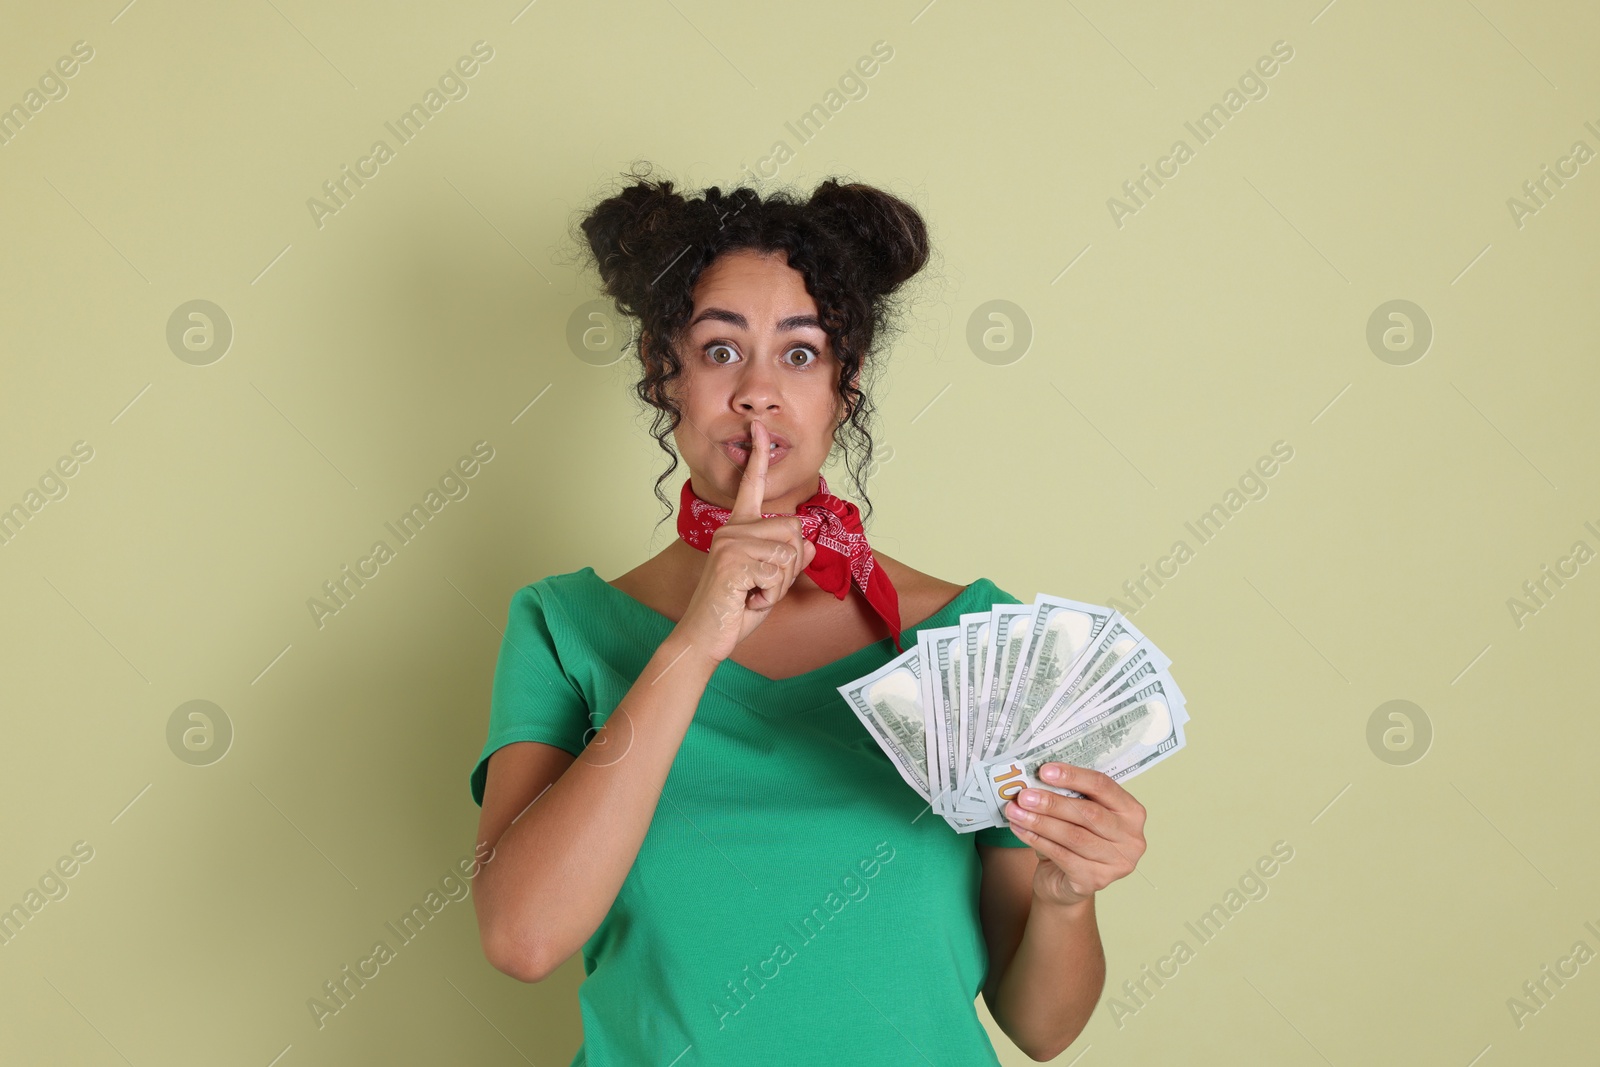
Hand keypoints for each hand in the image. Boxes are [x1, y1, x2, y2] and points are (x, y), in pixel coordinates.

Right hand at [675, 417, 817, 662]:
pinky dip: (769, 596)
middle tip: (760, 587)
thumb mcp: (771, 582)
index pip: (753, 486)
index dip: (759, 456)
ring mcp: (731, 543)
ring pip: (789, 555)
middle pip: (795, 532)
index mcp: (738, 527)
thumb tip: (811, 544)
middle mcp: (732, 529)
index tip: (759, 426)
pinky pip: (777, 574)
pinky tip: (746, 600)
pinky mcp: (733, 560)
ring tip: (751, 593)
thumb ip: (789, 561)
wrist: (706, 635)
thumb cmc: (735, 608)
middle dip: (790, 569)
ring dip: (779, 585)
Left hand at [1003, 763, 1146, 908]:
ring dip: (1040, 822)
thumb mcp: (1076, 813)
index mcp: (1131, 812)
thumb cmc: (1074, 838)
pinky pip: (1062, 855)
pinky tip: (1020, 829)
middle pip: (1089, 813)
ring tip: (1015, 811)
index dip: (1073, 776)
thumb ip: (1067, 795)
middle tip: (1024, 795)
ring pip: (1073, 836)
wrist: (1065, 881)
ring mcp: (1116, 863)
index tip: (1045, 771)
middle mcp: (1131, 838)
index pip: (1103, 786)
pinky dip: (1036, 840)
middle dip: (1053, 803)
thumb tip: (1035, 778)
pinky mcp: (1095, 881)